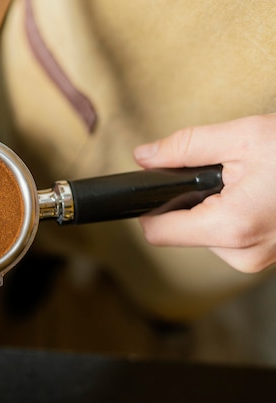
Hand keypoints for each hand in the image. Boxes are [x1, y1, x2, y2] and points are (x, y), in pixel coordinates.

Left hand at [133, 113, 275, 273]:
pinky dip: (231, 217)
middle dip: (189, 201)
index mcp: (232, 226)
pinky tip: (256, 197)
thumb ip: (184, 147)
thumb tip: (144, 157)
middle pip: (180, 232)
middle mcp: (244, 254)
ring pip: (204, 235)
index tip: (153, 188)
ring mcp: (258, 260)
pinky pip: (229, 239)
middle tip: (221, 175)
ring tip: (247, 184)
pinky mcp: (267, 258)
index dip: (150, 207)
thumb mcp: (242, 136)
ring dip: (213, 208)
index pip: (158, 232)